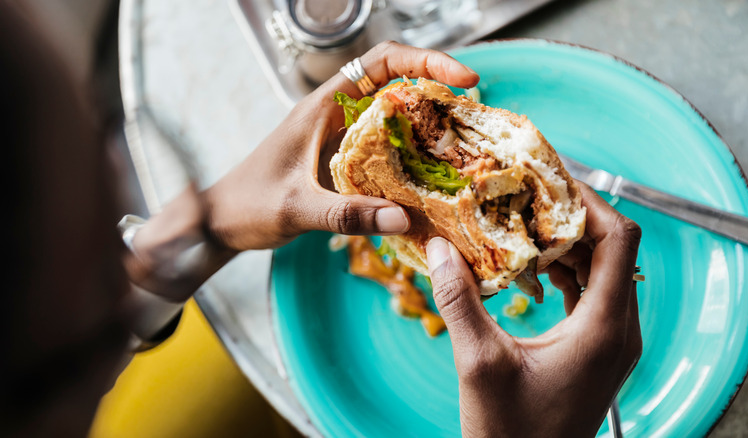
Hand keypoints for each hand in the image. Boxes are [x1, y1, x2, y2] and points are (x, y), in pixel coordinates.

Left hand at [203, 41, 479, 249]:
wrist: (220, 222)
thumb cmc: (248, 205)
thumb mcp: (297, 209)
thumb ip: (346, 215)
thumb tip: (404, 219)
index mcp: (323, 107)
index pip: (381, 62)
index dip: (426, 61)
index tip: (462, 79)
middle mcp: (336, 115)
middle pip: (396, 84)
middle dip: (436, 91)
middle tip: (472, 115)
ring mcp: (341, 138)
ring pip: (394, 117)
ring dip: (427, 125)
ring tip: (463, 144)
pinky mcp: (343, 161)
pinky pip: (386, 148)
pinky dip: (412, 155)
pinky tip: (431, 178)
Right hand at [425, 182, 641, 437]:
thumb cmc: (512, 433)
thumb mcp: (480, 364)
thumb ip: (460, 301)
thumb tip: (440, 248)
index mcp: (602, 329)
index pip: (618, 241)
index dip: (590, 201)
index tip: (552, 178)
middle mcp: (619, 331)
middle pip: (613, 249)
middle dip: (572, 216)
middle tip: (529, 194)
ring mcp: (611, 341)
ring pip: (602, 269)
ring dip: (567, 243)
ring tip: (525, 223)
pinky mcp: (597, 349)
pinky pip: (592, 293)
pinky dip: (566, 270)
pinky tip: (532, 266)